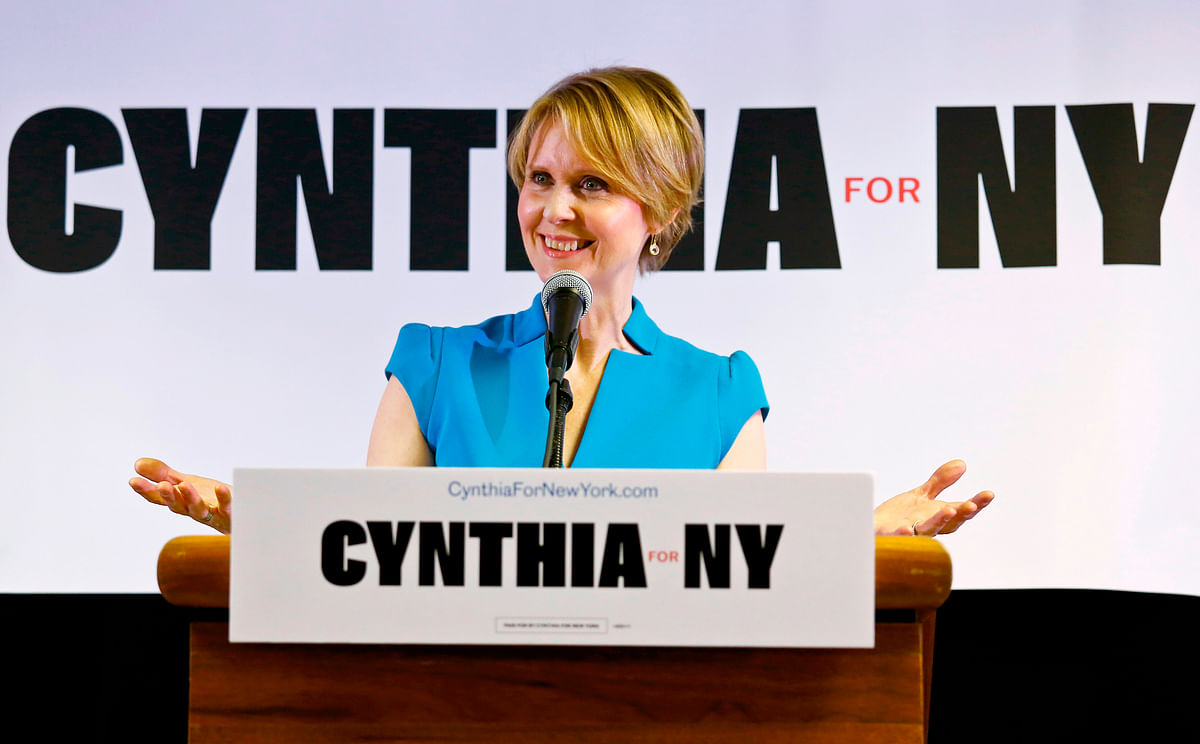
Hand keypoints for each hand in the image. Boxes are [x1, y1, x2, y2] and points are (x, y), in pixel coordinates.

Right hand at [129, 458, 231, 533]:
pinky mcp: (231, 514)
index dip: (146, 490)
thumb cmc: (212, 500)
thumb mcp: (187, 483)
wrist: (244, 516)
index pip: (159, 498)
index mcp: (181, 502)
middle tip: (162, 485)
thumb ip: (164, 475)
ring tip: (185, 485)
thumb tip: (138, 463)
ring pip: (199, 510)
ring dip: (191, 498)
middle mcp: (194, 511)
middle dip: (169, 496)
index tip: (133, 480)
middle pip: (178, 506)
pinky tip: (220, 488)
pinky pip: (227, 508)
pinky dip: (223, 499)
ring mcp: (212, 514)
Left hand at [873, 459, 993, 536]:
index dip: (976, 504)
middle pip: (949, 523)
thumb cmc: (898, 516)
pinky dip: (903, 535)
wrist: (871, 530)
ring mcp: (911, 534)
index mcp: (937, 516)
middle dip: (961, 514)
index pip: (961, 510)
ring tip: (949, 510)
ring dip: (939, 522)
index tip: (989, 494)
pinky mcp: (891, 538)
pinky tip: (906, 529)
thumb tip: (962, 464)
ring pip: (928, 531)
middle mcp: (928, 527)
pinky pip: (898, 539)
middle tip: (971, 505)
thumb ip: (940, 481)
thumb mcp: (921, 495)